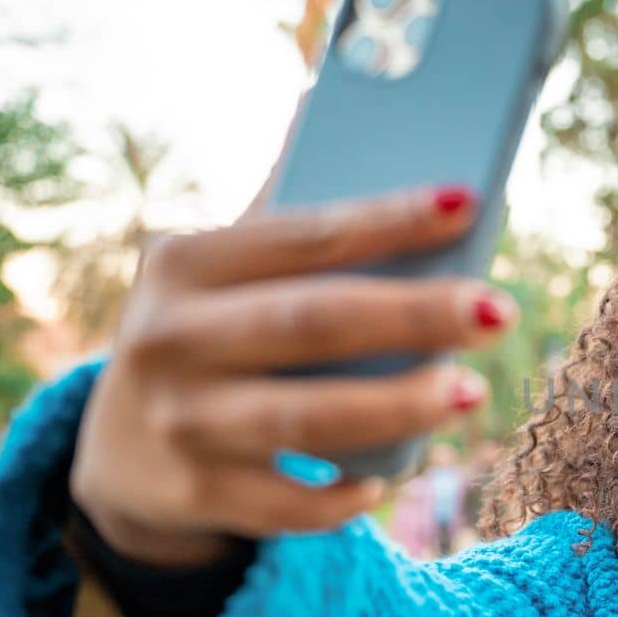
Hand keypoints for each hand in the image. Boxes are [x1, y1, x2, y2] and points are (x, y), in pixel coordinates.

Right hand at [69, 93, 518, 566]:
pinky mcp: (194, 493)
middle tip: (500, 312)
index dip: (388, 220)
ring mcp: (179, 422)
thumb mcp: (220, 275)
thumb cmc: (210, 338)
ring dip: (395, 408)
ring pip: (302, 418)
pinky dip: (337, 496)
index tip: (465, 202)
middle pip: (313, 322)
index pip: (305, 235)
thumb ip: (286, 220)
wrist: (118, 454)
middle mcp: (170, 339)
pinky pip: (283, 504)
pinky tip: (381, 482)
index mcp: (185, 264)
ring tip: (472, 392)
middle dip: (413, 316)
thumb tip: (346, 112)